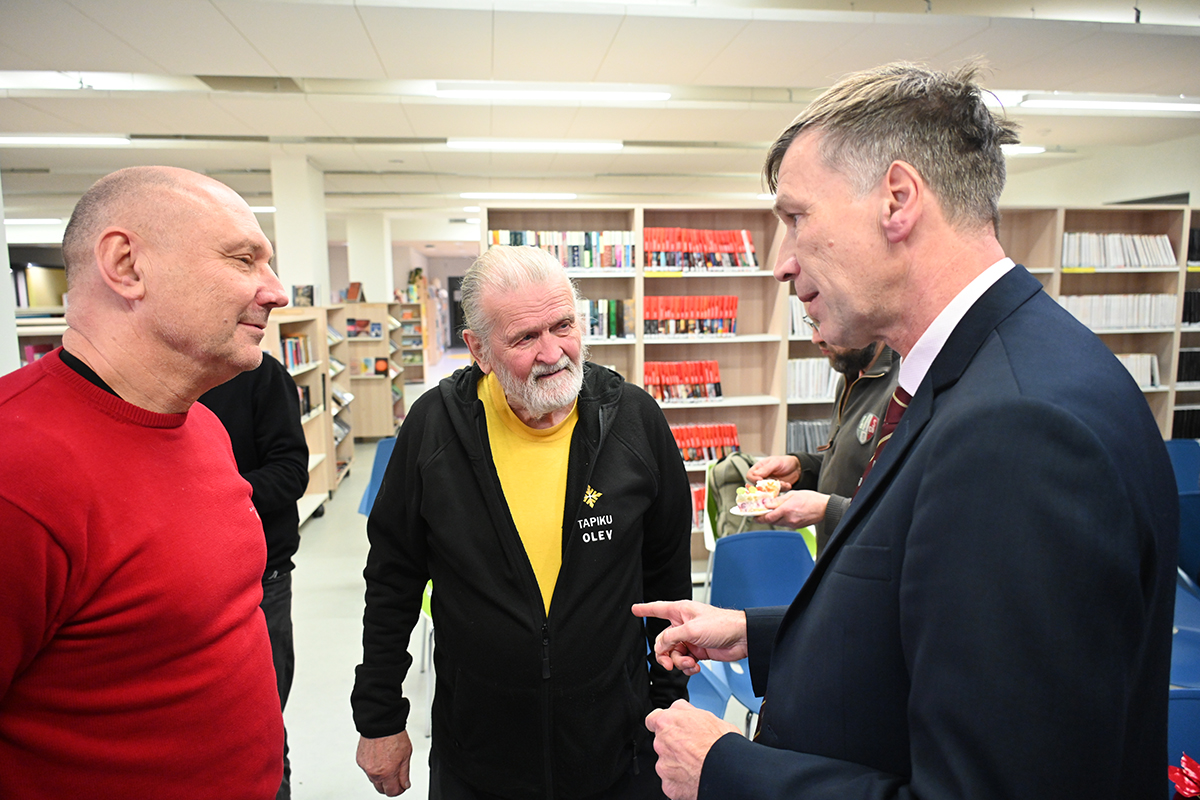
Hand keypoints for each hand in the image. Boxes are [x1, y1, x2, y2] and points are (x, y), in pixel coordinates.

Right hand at [357, 732, 412, 795]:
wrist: (380, 723)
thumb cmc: (394, 736)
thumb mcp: (406, 755)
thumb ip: (405, 774)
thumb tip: (405, 785)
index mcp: (388, 772)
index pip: (392, 792)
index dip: (399, 790)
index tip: (402, 786)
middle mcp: (375, 773)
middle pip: (381, 789)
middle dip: (390, 786)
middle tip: (396, 778)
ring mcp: (366, 768)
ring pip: (374, 780)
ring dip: (381, 777)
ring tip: (388, 764)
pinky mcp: (360, 761)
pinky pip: (368, 770)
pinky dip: (374, 768)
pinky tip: (380, 758)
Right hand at [632, 600, 746, 675]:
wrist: (742, 639)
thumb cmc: (722, 625)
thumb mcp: (691, 630)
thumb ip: (671, 638)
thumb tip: (660, 647)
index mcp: (681, 611)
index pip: (657, 609)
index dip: (645, 609)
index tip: (635, 609)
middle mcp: (684, 624)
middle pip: (663, 640)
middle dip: (665, 654)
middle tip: (668, 663)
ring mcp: (691, 639)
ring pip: (673, 654)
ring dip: (679, 662)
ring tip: (689, 663)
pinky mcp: (698, 651)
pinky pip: (684, 661)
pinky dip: (687, 667)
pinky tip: (695, 666)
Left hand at [646, 699, 739, 799]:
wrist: (727, 771)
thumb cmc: (721, 744)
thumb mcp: (706, 715)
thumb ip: (686, 711)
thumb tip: (682, 709)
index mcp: (667, 723)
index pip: (653, 719)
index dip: (661, 723)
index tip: (665, 726)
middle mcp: (661, 744)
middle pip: (662, 743)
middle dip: (674, 745)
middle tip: (693, 748)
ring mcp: (663, 766)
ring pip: (667, 763)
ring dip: (677, 764)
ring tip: (697, 764)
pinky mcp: (669, 785)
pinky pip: (672, 782)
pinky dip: (681, 781)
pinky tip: (695, 776)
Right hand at [746, 455, 801, 489]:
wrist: (797, 467)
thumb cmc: (785, 462)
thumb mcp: (775, 462)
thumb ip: (766, 469)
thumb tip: (756, 475)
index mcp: (759, 468)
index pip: (750, 475)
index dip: (753, 479)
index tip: (760, 480)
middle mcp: (762, 476)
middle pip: (756, 485)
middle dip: (766, 485)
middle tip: (774, 483)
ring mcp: (768, 483)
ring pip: (766, 490)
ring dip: (775, 488)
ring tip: (783, 483)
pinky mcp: (775, 489)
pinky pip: (775, 492)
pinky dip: (782, 489)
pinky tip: (787, 484)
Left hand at [760, 490, 829, 527]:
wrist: (825, 508)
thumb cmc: (811, 499)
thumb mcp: (792, 494)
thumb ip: (778, 500)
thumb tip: (766, 503)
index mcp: (786, 510)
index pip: (768, 517)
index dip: (759, 517)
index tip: (753, 515)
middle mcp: (789, 519)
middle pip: (771, 521)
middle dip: (764, 517)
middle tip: (759, 513)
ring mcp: (793, 524)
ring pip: (777, 523)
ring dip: (772, 518)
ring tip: (770, 511)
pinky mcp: (796, 526)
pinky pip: (785, 523)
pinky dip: (780, 519)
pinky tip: (782, 513)